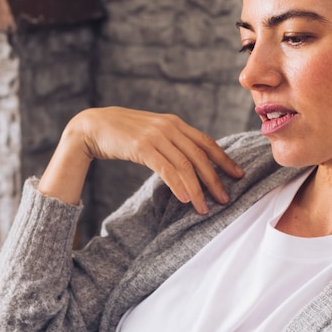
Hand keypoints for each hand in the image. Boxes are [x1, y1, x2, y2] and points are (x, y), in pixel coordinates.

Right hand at [38, 107, 243, 213]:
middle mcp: (169, 127)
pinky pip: (166, 168)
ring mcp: (155, 136)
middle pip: (200, 156)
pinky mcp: (141, 147)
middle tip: (225, 199)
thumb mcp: (153, 133)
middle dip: (215, 179)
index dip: (224, 160)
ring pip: (185, 165)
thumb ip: (171, 142)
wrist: (93, 126)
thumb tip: (191, 161)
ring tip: (204, 208)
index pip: (207, 142)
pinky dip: (178, 185)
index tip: (238, 175)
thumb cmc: (124, 133)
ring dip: (197, 189)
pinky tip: (185, 198)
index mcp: (175, 123)